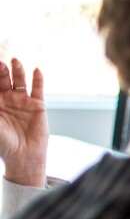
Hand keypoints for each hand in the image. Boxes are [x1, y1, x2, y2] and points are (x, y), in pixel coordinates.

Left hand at [0, 58, 48, 186]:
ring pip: (20, 82)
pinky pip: (38, 89)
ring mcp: (23, 102)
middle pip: (4, 80)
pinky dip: (38, 80)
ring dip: (18, 71)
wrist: (24, 157)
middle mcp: (8, 100)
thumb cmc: (3, 143)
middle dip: (1, 71)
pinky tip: (36, 70)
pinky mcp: (38, 106)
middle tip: (0, 64)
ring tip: (15, 61)